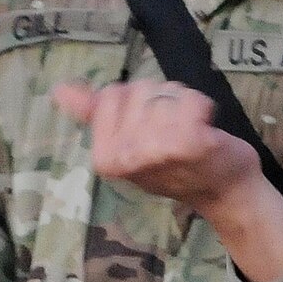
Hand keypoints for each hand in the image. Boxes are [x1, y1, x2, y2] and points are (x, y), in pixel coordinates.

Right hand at [52, 80, 261, 216]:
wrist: (223, 192)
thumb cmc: (176, 163)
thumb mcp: (128, 142)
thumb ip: (95, 113)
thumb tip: (58, 89)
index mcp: (105, 157)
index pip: (112, 94)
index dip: (136, 103)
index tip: (150, 129)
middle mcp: (125, 156)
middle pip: (140, 89)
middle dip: (160, 102)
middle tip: (173, 132)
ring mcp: (156, 150)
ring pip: (167, 91)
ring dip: (183, 105)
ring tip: (190, 132)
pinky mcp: (189, 143)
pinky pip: (191, 99)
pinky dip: (202, 106)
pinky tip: (206, 129)